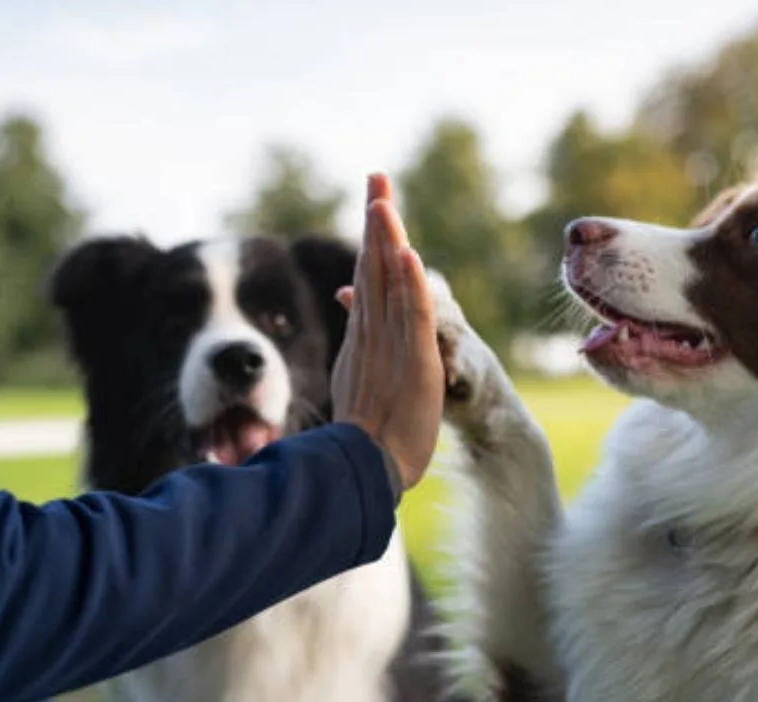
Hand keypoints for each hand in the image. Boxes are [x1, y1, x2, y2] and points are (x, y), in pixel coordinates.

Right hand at [331, 173, 443, 489]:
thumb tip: (345, 306)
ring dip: (387, 239)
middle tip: (377, 176)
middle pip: (374, 265)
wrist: (365, 469)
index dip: (372, 236)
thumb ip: (357, 341)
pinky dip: (408, 285)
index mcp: (365, 335)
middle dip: (376, 220)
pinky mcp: (413, 362)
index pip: (369, 274)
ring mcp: (391, 345)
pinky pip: (411, 316)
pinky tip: (406, 254)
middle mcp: (374, 332)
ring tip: (385, 199)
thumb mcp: (358, 378)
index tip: (375, 198)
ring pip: (389, 283)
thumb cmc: (363, 435)